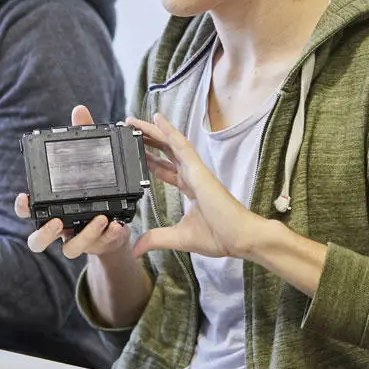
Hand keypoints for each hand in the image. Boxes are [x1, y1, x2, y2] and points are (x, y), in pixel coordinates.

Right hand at [15, 104, 134, 259]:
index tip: (25, 197)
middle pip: (37, 240)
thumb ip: (81, 138)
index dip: (22, 207)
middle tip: (57, 221)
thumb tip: (79, 111)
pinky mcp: (98, 245)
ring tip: (100, 218)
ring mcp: (77, 239)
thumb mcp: (87, 161)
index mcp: (51, 207)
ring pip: (69, 249)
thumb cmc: (94, 189)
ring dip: (85, 235)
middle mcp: (59, 227)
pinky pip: (100, 246)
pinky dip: (110, 236)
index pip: (27, 210)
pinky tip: (118, 225)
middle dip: (44, 234)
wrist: (115, 219)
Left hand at [125, 113, 268, 259]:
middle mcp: (191, 176)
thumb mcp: (178, 238)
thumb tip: (135, 249)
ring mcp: (196, 171)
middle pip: (164, 151)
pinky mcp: (199, 170)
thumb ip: (156, 239)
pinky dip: (170, 132)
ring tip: (133, 121)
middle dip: (146, 139)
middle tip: (128, 128)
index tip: (133, 151)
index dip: (148, 158)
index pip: (164, 169)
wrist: (240, 238)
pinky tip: (158, 119)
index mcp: (189, 188)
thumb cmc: (219, 236)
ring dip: (152, 131)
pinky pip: (182, 146)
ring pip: (170, 144)